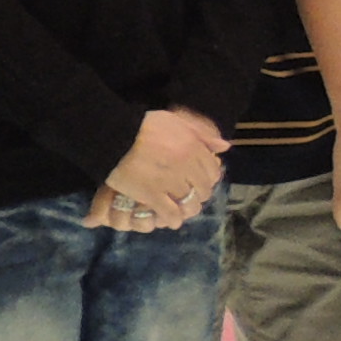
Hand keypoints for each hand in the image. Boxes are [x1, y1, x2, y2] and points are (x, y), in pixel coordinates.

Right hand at [93, 108, 224, 233]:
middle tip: (189, 196)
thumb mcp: (177, 121)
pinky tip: (170, 219)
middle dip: (198, 195)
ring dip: (187, 209)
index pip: (213, 171)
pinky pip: (170, 213)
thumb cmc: (145, 126)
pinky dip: (172, 219)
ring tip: (181, 209)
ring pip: (189, 203)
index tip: (200, 182)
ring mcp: (169, 181)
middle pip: (203, 189)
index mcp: (193, 146)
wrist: (115, 135)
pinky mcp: (152, 194)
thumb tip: (225, 147)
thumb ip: (202, 132)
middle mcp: (186, 164)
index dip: (208, 179)